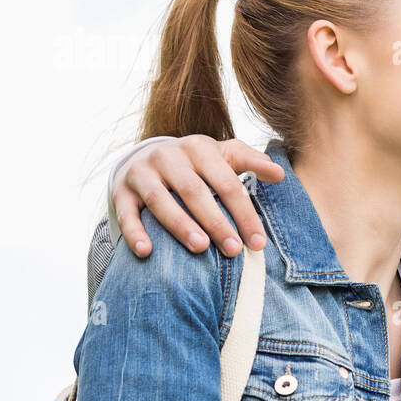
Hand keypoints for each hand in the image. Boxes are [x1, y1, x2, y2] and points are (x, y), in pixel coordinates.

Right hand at [113, 136, 283, 257]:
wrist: (145, 157)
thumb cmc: (195, 164)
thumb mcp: (223, 156)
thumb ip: (251, 162)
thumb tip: (280, 174)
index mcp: (199, 148)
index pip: (226, 183)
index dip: (244, 213)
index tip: (257, 243)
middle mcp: (168, 156)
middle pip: (194, 191)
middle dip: (216, 221)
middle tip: (233, 250)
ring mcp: (142, 172)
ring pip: (160, 200)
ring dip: (180, 225)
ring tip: (200, 248)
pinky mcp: (120, 190)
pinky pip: (125, 212)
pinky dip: (134, 232)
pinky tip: (147, 252)